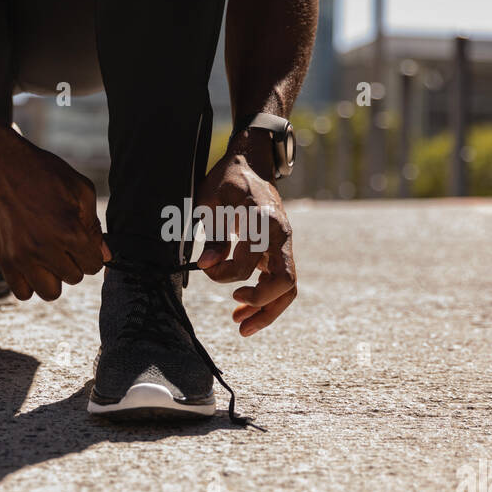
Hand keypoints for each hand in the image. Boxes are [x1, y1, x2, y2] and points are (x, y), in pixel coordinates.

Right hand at [0, 130, 106, 300]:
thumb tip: (105, 256)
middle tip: (63, 243)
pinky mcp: (4, 260)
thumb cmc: (44, 174)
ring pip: (50, 292)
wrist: (0, 166)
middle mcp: (45, 248)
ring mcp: (22, 257)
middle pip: (74, 278)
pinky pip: (23, 293)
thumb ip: (95, 227)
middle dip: (73, 262)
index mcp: (69, 231)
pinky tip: (32, 264)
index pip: (93, 265)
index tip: (82, 241)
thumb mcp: (81, 191)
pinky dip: (30, 283)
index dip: (91, 253)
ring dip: (54, 278)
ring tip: (48, 256)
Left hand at [195, 138, 296, 335]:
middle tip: (235, 318)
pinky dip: (267, 300)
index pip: (246, 264)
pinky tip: (245, 309)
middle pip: (284, 282)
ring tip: (242, 327)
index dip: (222, 274)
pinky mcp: (280, 250)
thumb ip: (214, 233)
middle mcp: (280, 234)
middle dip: (261, 306)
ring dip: (267, 311)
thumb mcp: (213, 200)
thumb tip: (207, 265)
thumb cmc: (228, 179)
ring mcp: (284, 244)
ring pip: (288, 287)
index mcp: (262, 220)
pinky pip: (282, 281)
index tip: (204, 268)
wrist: (251, 164)